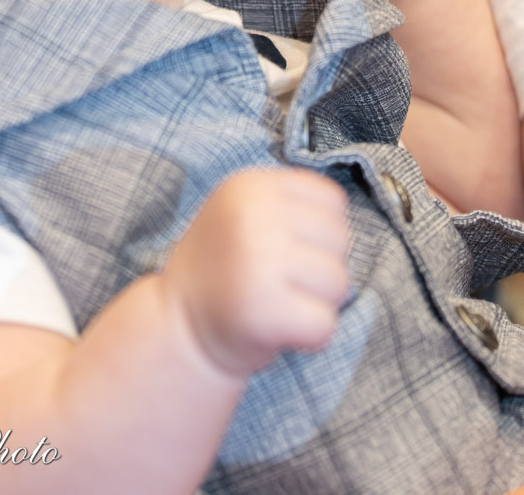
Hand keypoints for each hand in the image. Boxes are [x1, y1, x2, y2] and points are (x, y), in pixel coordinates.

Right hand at [164, 168, 348, 377]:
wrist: (179, 324)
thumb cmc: (226, 268)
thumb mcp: (244, 213)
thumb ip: (289, 206)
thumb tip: (344, 224)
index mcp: (250, 185)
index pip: (332, 200)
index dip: (322, 231)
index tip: (290, 249)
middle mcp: (252, 215)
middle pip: (340, 239)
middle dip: (323, 267)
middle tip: (283, 282)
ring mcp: (257, 261)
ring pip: (339, 282)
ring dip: (319, 302)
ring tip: (281, 303)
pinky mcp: (263, 310)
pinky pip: (325, 324)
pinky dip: (311, 336)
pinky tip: (281, 330)